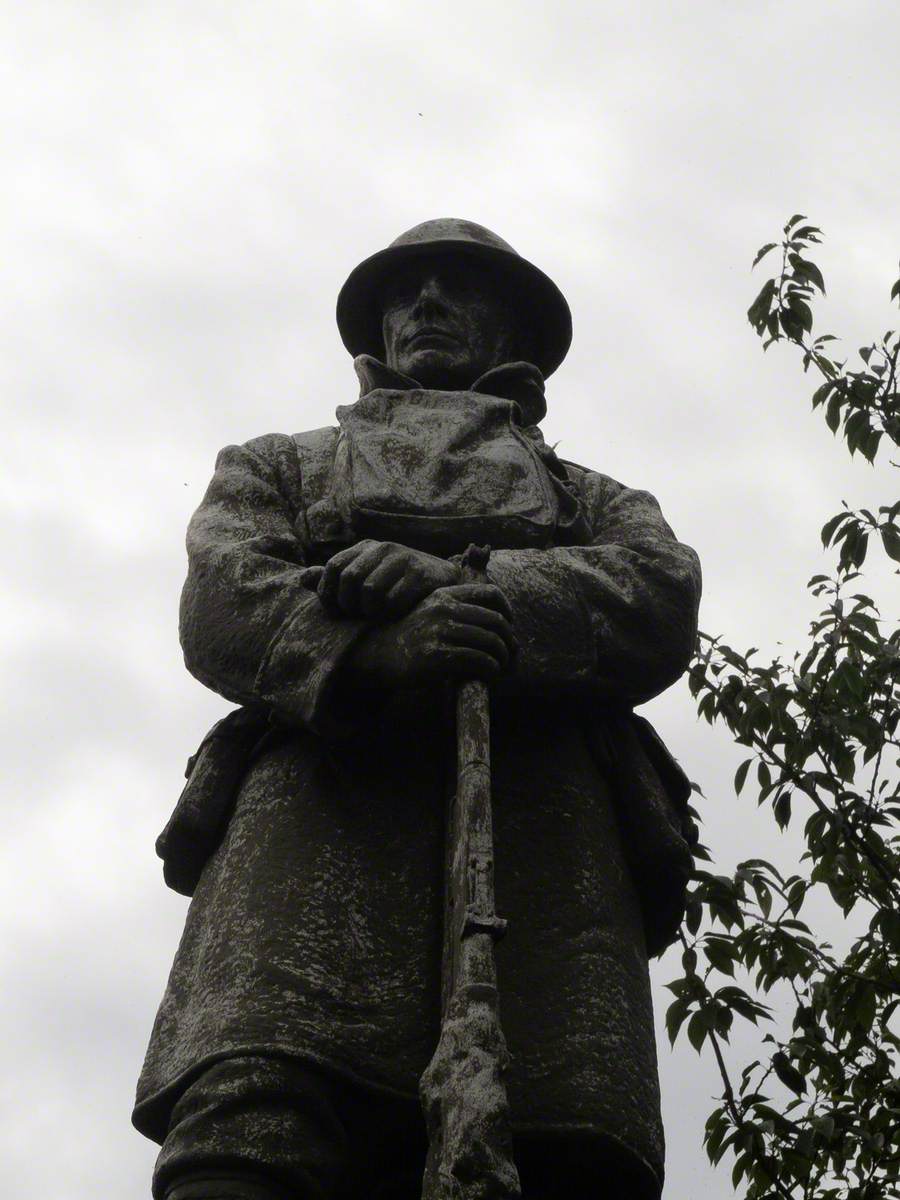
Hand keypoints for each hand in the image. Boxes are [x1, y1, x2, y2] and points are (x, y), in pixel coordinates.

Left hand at [314, 540, 461, 620]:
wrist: (444, 579)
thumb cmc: (398, 581)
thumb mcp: (366, 574)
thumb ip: (335, 578)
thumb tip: (301, 579)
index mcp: (365, 547)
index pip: (333, 567)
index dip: (328, 593)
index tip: (336, 612)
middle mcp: (382, 548)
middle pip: (350, 579)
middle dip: (349, 604)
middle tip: (358, 616)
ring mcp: (403, 558)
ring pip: (371, 591)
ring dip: (370, 611)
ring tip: (377, 615)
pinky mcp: (420, 573)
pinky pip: (394, 600)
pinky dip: (390, 613)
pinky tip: (395, 615)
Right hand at [346, 583, 515, 687]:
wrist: (378, 653)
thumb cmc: (412, 637)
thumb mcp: (433, 613)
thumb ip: (461, 613)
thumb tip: (505, 630)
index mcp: (445, 594)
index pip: (491, 594)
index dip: (508, 611)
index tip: (509, 628)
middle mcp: (444, 609)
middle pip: (496, 621)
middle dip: (508, 642)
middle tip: (509, 657)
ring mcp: (440, 630)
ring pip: (491, 641)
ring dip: (501, 659)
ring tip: (499, 668)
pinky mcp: (438, 655)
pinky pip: (479, 660)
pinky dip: (490, 669)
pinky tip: (488, 675)